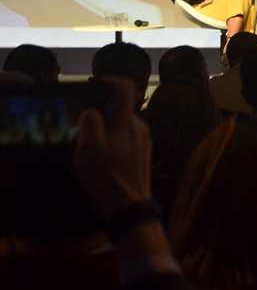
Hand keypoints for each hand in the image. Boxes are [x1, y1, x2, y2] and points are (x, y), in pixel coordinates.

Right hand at [74, 78, 151, 216]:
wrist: (128, 208)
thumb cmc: (107, 177)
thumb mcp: (90, 148)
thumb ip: (90, 123)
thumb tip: (90, 111)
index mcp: (127, 120)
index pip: (125, 87)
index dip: (108, 81)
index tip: (91, 85)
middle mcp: (139, 127)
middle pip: (120, 108)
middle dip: (100, 110)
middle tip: (79, 120)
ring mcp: (143, 142)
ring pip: (122, 125)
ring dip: (105, 128)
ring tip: (85, 142)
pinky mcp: (142, 157)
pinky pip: (125, 140)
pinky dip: (112, 142)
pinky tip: (100, 158)